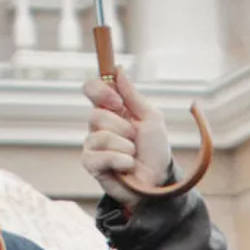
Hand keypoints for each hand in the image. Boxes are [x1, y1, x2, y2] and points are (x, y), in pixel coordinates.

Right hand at [81, 69, 172, 206]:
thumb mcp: (151, 118)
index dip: (101, 91)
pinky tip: (127, 166)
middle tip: (134, 138)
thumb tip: (118, 70)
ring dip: (125, 146)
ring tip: (133, 155)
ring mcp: (93, 145)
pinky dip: (120, 160)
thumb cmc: (154, 150)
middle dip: (122, 127)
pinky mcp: (91, 164)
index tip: (118, 102)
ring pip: (100, 136)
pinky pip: (100, 156)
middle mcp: (98, 125)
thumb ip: (133, 95)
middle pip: (96, 114)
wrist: (158, 180)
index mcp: (111, 110)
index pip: (91, 89)